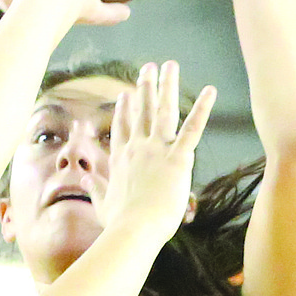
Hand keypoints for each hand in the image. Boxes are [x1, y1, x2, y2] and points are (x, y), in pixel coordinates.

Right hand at [104, 62, 214, 241]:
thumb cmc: (119, 223)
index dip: (124, 110)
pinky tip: (210, 90)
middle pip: (141, 111)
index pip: (122, 128)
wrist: (134, 230)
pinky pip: (193, 128)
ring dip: (166, 86)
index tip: (125, 94)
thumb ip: (95, 188)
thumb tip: (84, 177)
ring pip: (162, 111)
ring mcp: (157, 151)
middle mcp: (137, 149)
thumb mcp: (102, 204)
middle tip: (148, 68)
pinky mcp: (178, 158)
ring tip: (169, 66)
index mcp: (120, 160)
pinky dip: (202, 109)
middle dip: (145, 88)